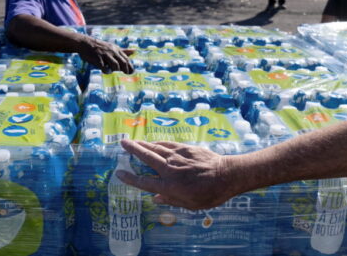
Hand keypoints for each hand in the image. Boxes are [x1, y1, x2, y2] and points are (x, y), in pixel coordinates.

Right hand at [78, 36, 133, 73]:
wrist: (85, 43)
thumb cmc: (100, 47)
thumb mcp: (113, 47)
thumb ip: (123, 51)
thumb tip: (134, 51)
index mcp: (116, 49)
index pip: (126, 59)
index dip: (130, 66)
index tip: (131, 72)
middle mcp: (112, 51)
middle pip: (123, 62)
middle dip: (126, 70)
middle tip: (126, 74)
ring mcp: (105, 55)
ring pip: (115, 65)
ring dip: (115, 70)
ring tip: (112, 71)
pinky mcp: (98, 58)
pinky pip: (104, 67)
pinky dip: (106, 70)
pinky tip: (105, 70)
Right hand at [117, 139, 236, 209]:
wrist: (226, 176)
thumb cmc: (209, 194)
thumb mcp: (189, 204)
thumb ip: (170, 200)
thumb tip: (155, 198)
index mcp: (169, 186)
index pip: (144, 182)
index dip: (130, 178)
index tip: (119, 172)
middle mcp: (170, 170)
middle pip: (147, 157)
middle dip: (133, 150)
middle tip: (122, 143)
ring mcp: (178, 157)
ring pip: (156, 148)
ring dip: (143, 144)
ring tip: (133, 141)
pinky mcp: (186, 148)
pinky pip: (168, 145)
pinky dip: (159, 143)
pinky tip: (154, 142)